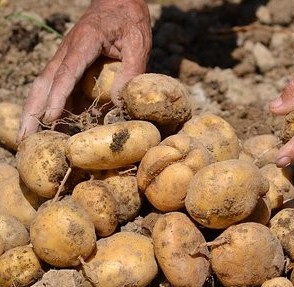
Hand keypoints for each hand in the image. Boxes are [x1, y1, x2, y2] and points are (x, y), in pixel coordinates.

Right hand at [18, 0, 151, 140]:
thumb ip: (132, 71)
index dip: (58, 97)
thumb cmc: (130, 20)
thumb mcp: (138, 43)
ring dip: (34, 110)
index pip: (66, 73)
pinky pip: (56, 86)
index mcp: (84, 43)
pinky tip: (47, 123)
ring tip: (27, 135)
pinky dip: (49, 104)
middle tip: (25, 136)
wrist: (120, 0)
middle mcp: (68, 51)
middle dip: (33, 110)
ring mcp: (66, 57)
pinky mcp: (70, 63)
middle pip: (44, 83)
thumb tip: (121, 104)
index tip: (50, 118)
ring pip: (44, 85)